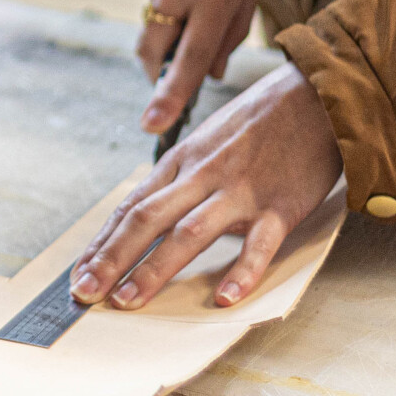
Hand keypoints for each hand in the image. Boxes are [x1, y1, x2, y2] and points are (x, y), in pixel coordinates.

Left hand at [68, 62, 340, 309]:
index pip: (131, 206)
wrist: (317, 95)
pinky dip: (242, 271)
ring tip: (128, 300)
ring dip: (155, 268)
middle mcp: (202, 175)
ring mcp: (240, 190)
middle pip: (147, 219)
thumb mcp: (207, 140)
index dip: (102, 241)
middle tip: (86, 292)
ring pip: (189, 232)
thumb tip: (147, 210)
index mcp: (181, 161)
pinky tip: (225, 298)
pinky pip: (259, 243)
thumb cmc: (260, 121)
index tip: (79, 273)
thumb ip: (179, 175)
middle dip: (112, 257)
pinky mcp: (281, 205)